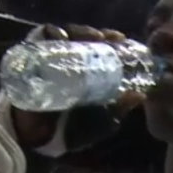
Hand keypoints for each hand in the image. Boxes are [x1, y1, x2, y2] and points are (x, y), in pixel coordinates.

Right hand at [10, 24, 144, 152]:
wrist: (34, 140)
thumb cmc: (67, 131)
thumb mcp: (99, 122)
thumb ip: (118, 110)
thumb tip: (140, 96)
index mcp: (86, 75)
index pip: (100, 52)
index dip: (111, 43)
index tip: (122, 40)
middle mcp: (69, 63)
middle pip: (83, 40)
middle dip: (96, 34)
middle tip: (108, 38)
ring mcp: (50, 59)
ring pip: (65, 35)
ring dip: (79, 31)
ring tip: (91, 37)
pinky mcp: (31, 58)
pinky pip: (39, 39)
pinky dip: (51, 34)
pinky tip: (61, 37)